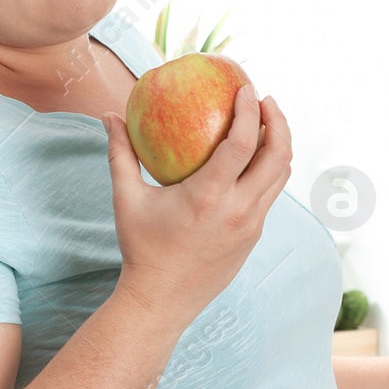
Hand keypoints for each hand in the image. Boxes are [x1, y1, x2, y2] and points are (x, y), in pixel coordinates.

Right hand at [102, 84, 291, 332]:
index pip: (242, 144)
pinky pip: (270, 195)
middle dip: (278, 121)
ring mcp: (251, 226)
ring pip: (280, 177)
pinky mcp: (254, 237)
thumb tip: (109, 115)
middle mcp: (239, 211)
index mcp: (210, 197)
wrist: (161, 301)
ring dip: (278, 145)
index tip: (247, 87)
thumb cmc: (141, 247)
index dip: (249, 111)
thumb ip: (120, 154)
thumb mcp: (127, 199)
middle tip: (264, 100)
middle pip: (278, 156)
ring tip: (265, 123)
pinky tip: (252, 158)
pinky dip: (268, 170)